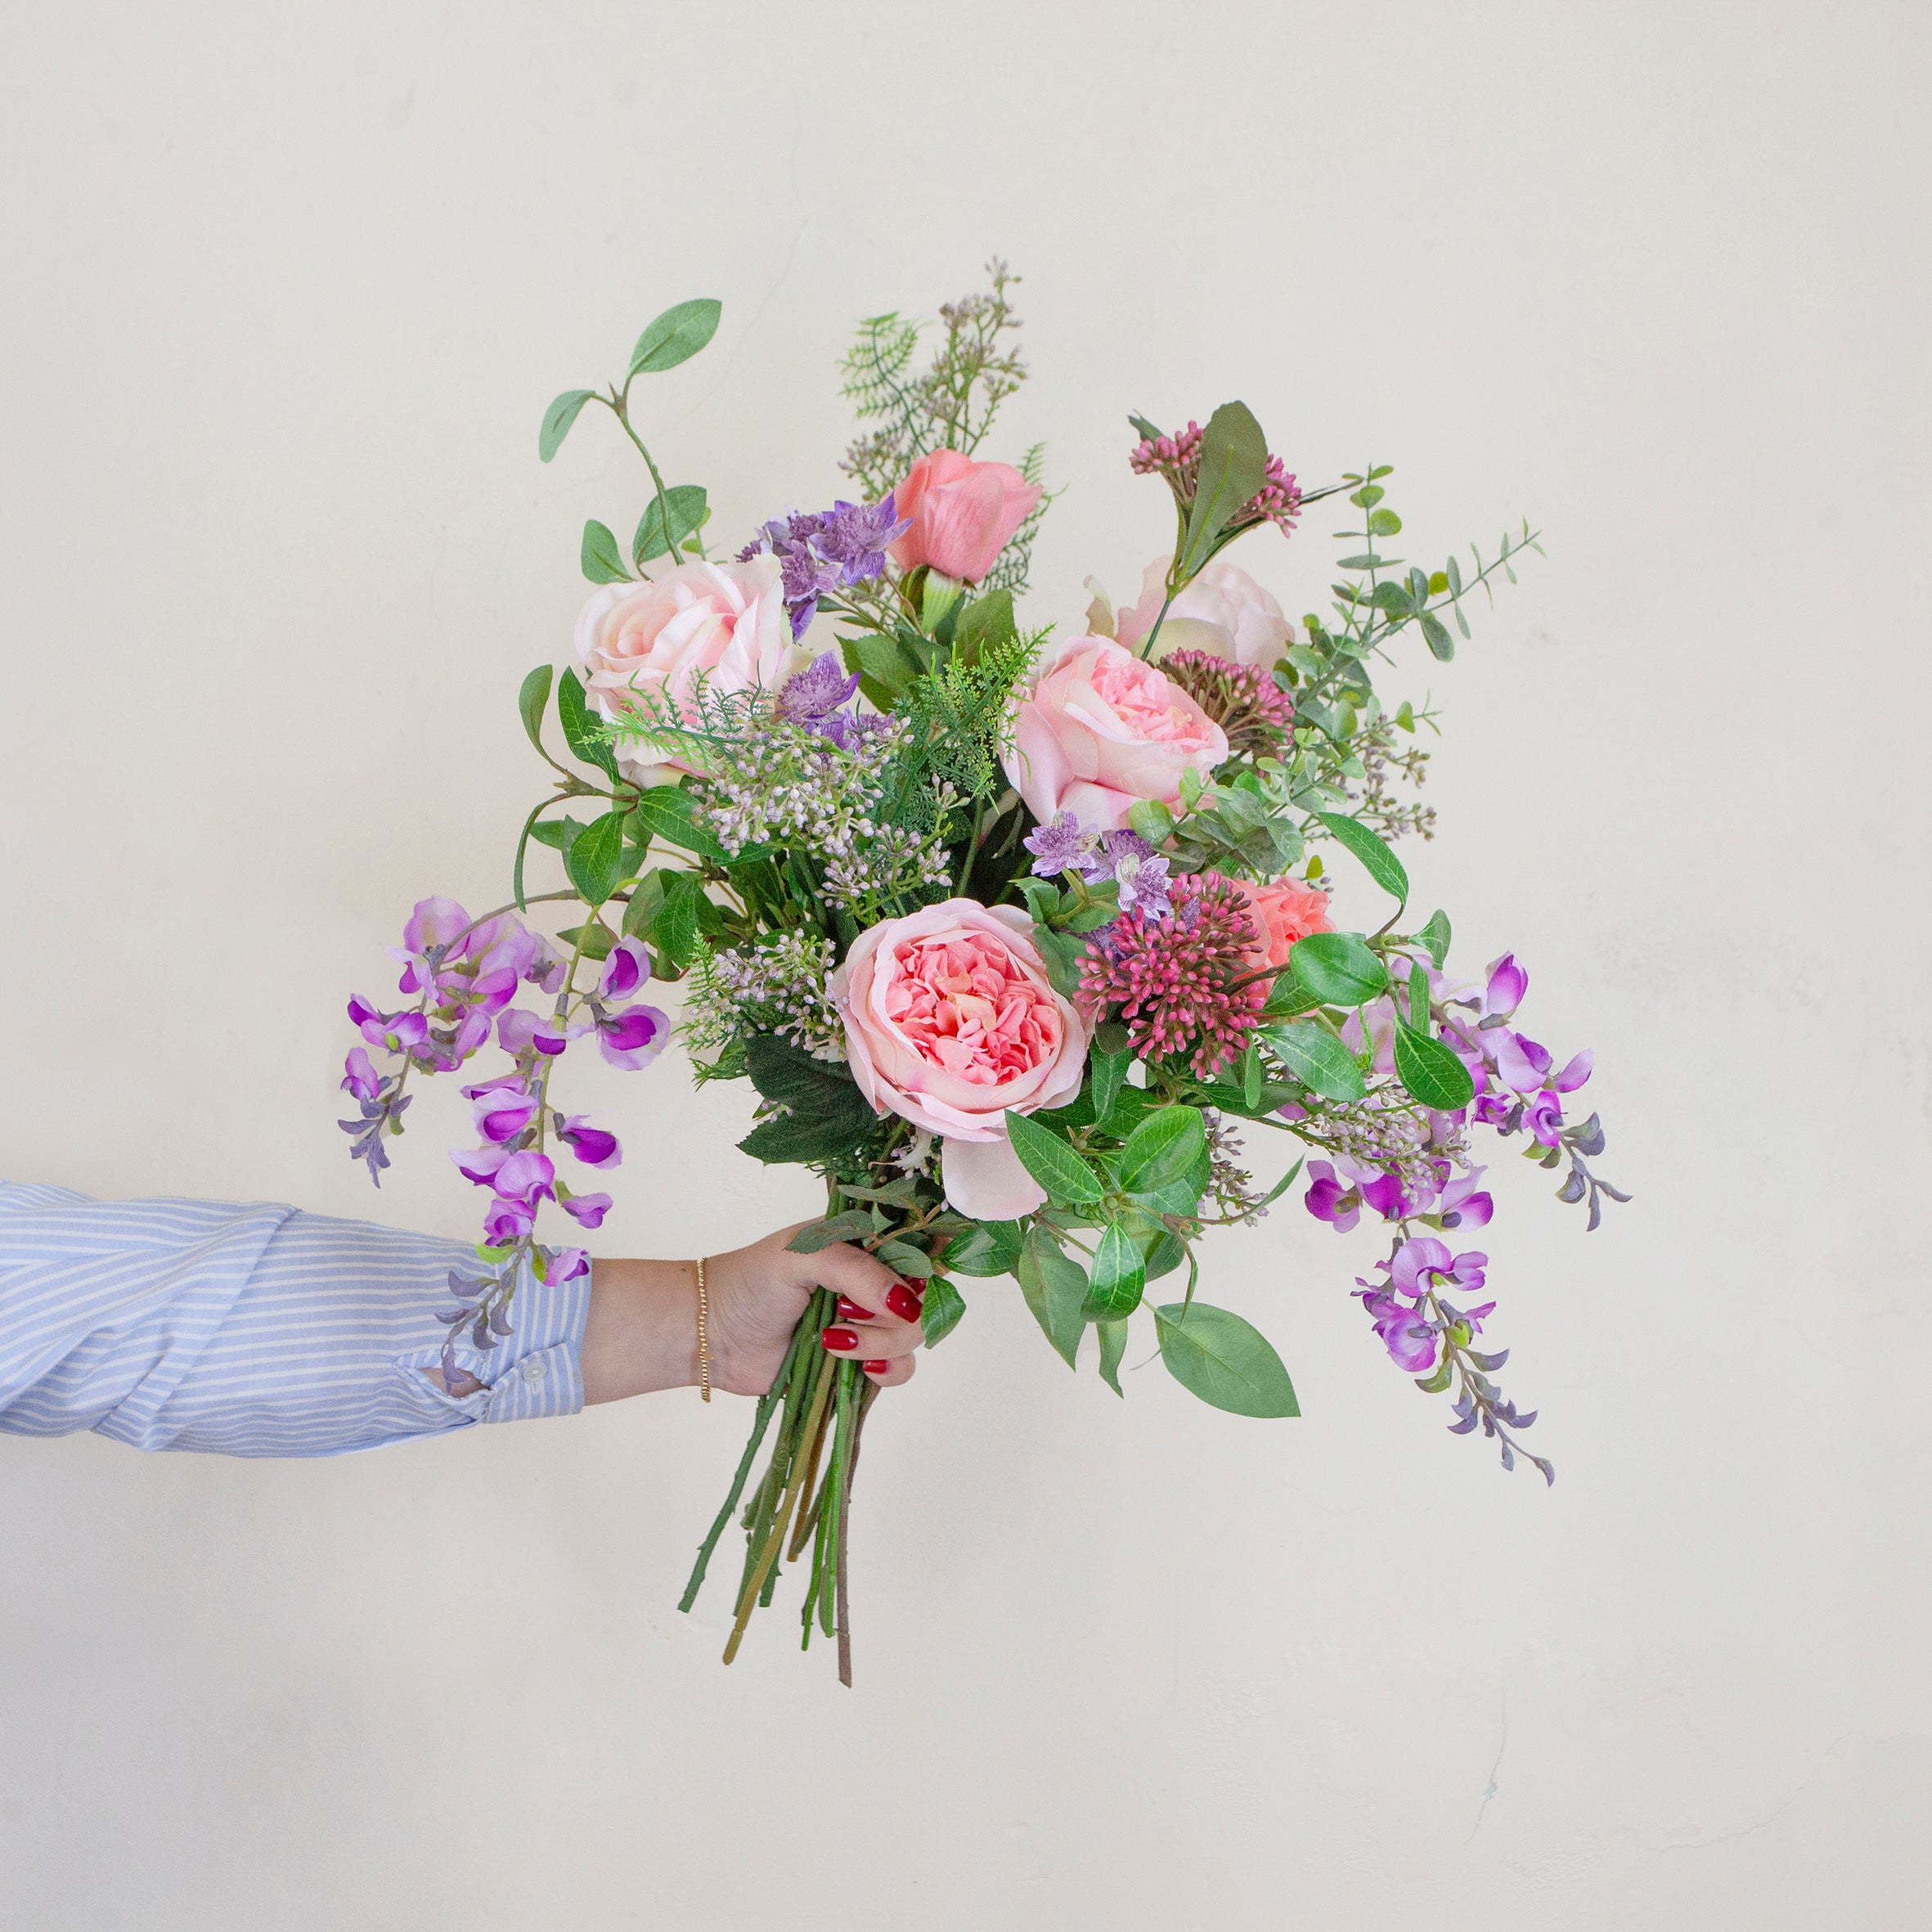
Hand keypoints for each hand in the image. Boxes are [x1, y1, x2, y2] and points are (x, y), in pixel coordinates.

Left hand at [579, 1224, 924, 1405]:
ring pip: (913, 1336)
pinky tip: (859, 1366)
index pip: (923, 1244)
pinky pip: (899, 1370)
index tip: (916, 1279)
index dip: (931, 1262)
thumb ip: (856, 1271)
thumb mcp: (801, 1257)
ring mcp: (869, 1322)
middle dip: (894, 1313)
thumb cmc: (750, 1282)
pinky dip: (887, 1371)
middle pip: (924, 1297)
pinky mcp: (860, 1361)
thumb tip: (906, 1303)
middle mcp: (875, 1280)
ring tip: (831, 1341)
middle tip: (846, 1312)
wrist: (712, 1334)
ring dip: (880, 1343)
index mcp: (865, 1242)